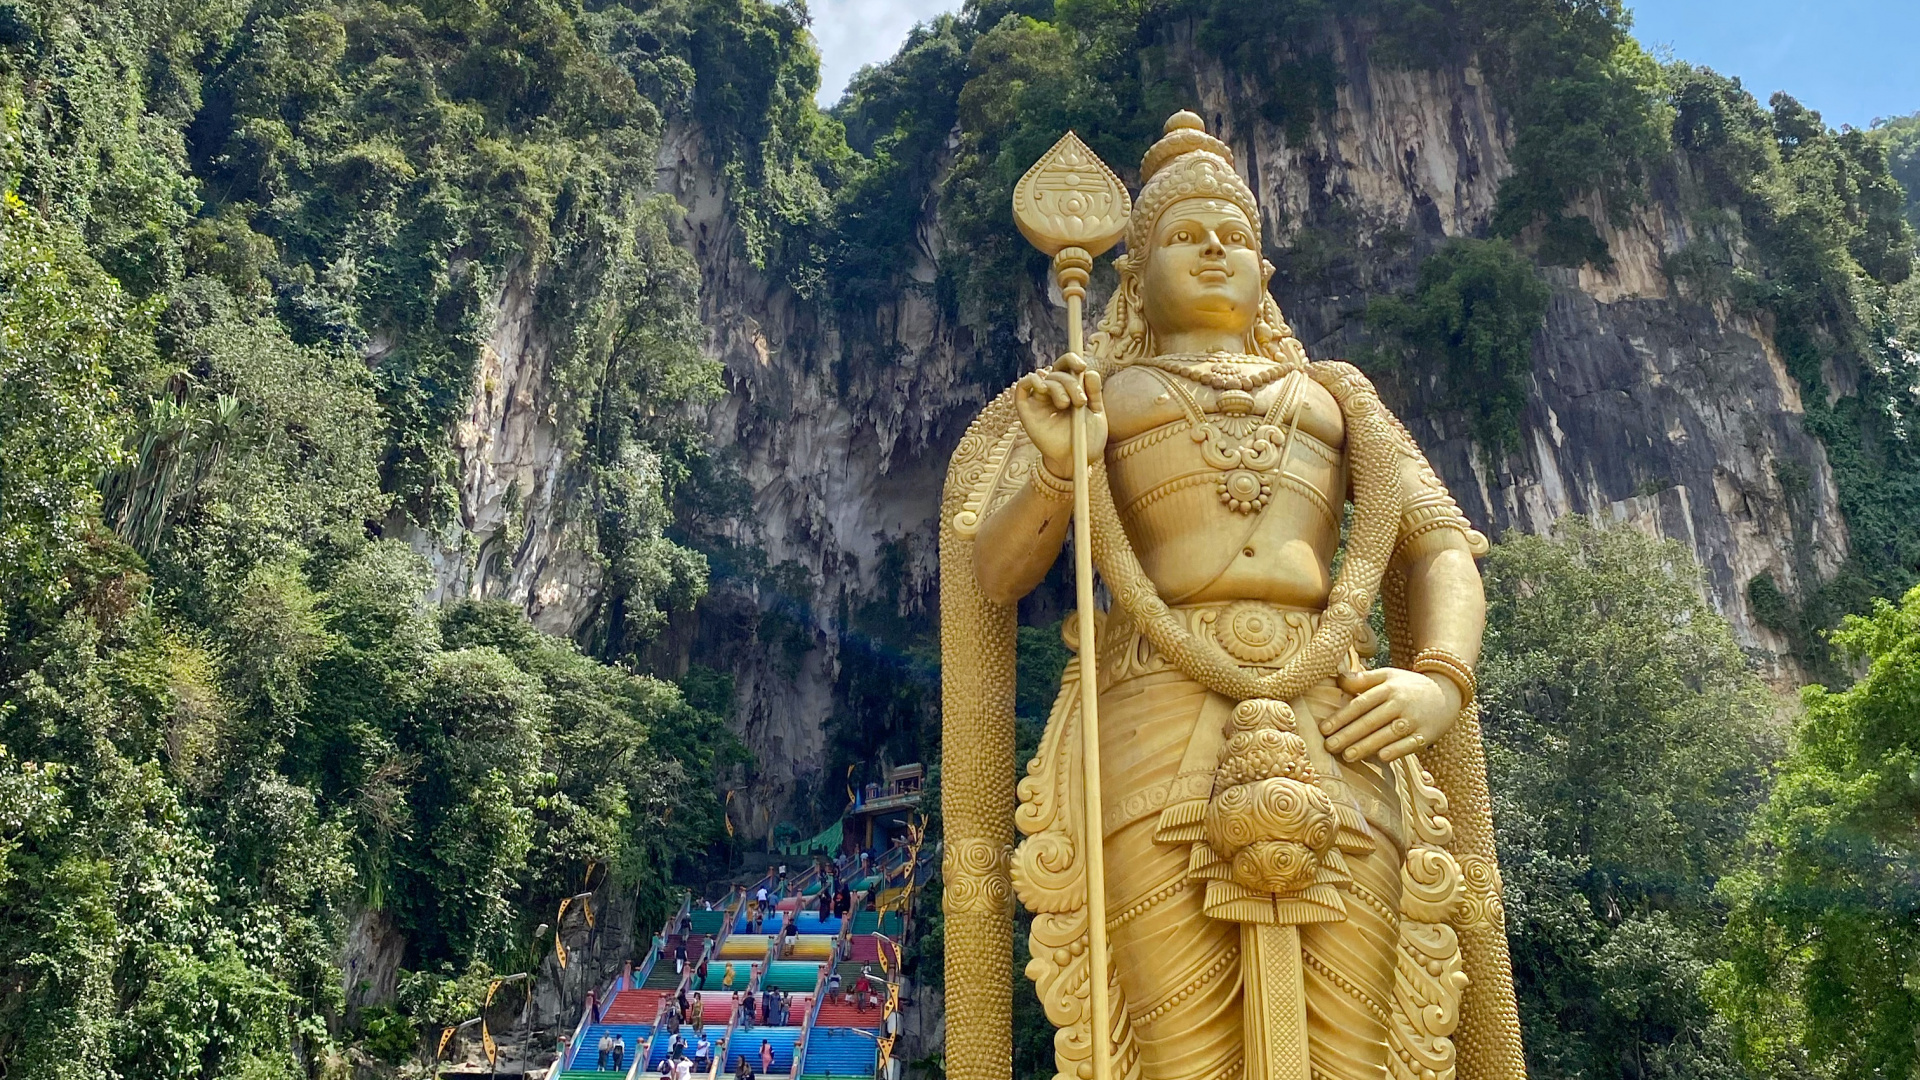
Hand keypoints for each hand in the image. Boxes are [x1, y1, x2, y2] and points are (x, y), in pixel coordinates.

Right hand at [1015, 352, 1106, 479]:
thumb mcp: (1096, 414)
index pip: (1066, 366)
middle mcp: (1053, 393)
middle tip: (1080, 401)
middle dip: (1071, 382)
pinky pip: (1022, 387)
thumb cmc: (1087, 440)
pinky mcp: (1026, 410)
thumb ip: (1094, 393)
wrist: (1076, 462)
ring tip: (1067, 405)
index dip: (1072, 360)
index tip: (1082, 366)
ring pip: (1044, 378)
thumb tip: (1090, 372)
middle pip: (1057, 372)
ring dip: (1058, 387)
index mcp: (1070, 390)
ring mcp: (1039, 401)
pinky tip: (1043, 388)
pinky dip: (1031, 380)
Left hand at [1323, 666, 1460, 763]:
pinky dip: (1397, 750)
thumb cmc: (1409, 686)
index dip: (1341, 717)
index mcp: (1388, 688)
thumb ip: (1363, 679)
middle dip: (1348, 734)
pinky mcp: (1427, 734)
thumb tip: (1338, 679)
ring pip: (1387, 734)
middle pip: (1371, 720)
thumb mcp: (1388, 676)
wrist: (1447, 693)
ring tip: (1347, 756)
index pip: (1360, 704)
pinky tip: (1382, 757)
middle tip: (1329, 746)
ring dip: (1367, 746)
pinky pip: (1410, 744)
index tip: (1324, 728)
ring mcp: (1414, 719)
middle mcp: (1400, 703)